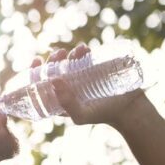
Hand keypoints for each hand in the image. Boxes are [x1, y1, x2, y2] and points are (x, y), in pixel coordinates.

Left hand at [31, 44, 146, 126]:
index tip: (36, 61)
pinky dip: (81, 51)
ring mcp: (80, 79)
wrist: (129, 109)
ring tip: (75, 51)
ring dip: (67, 54)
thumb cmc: (102, 115)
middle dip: (52, 60)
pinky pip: (84, 58)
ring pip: (67, 62)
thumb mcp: (81, 115)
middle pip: (53, 70)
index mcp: (58, 99)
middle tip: (58, 53)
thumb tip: (53, 80)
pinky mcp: (94, 71)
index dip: (35, 72)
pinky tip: (83, 49)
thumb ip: (66, 103)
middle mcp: (67, 88)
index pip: (40, 84)